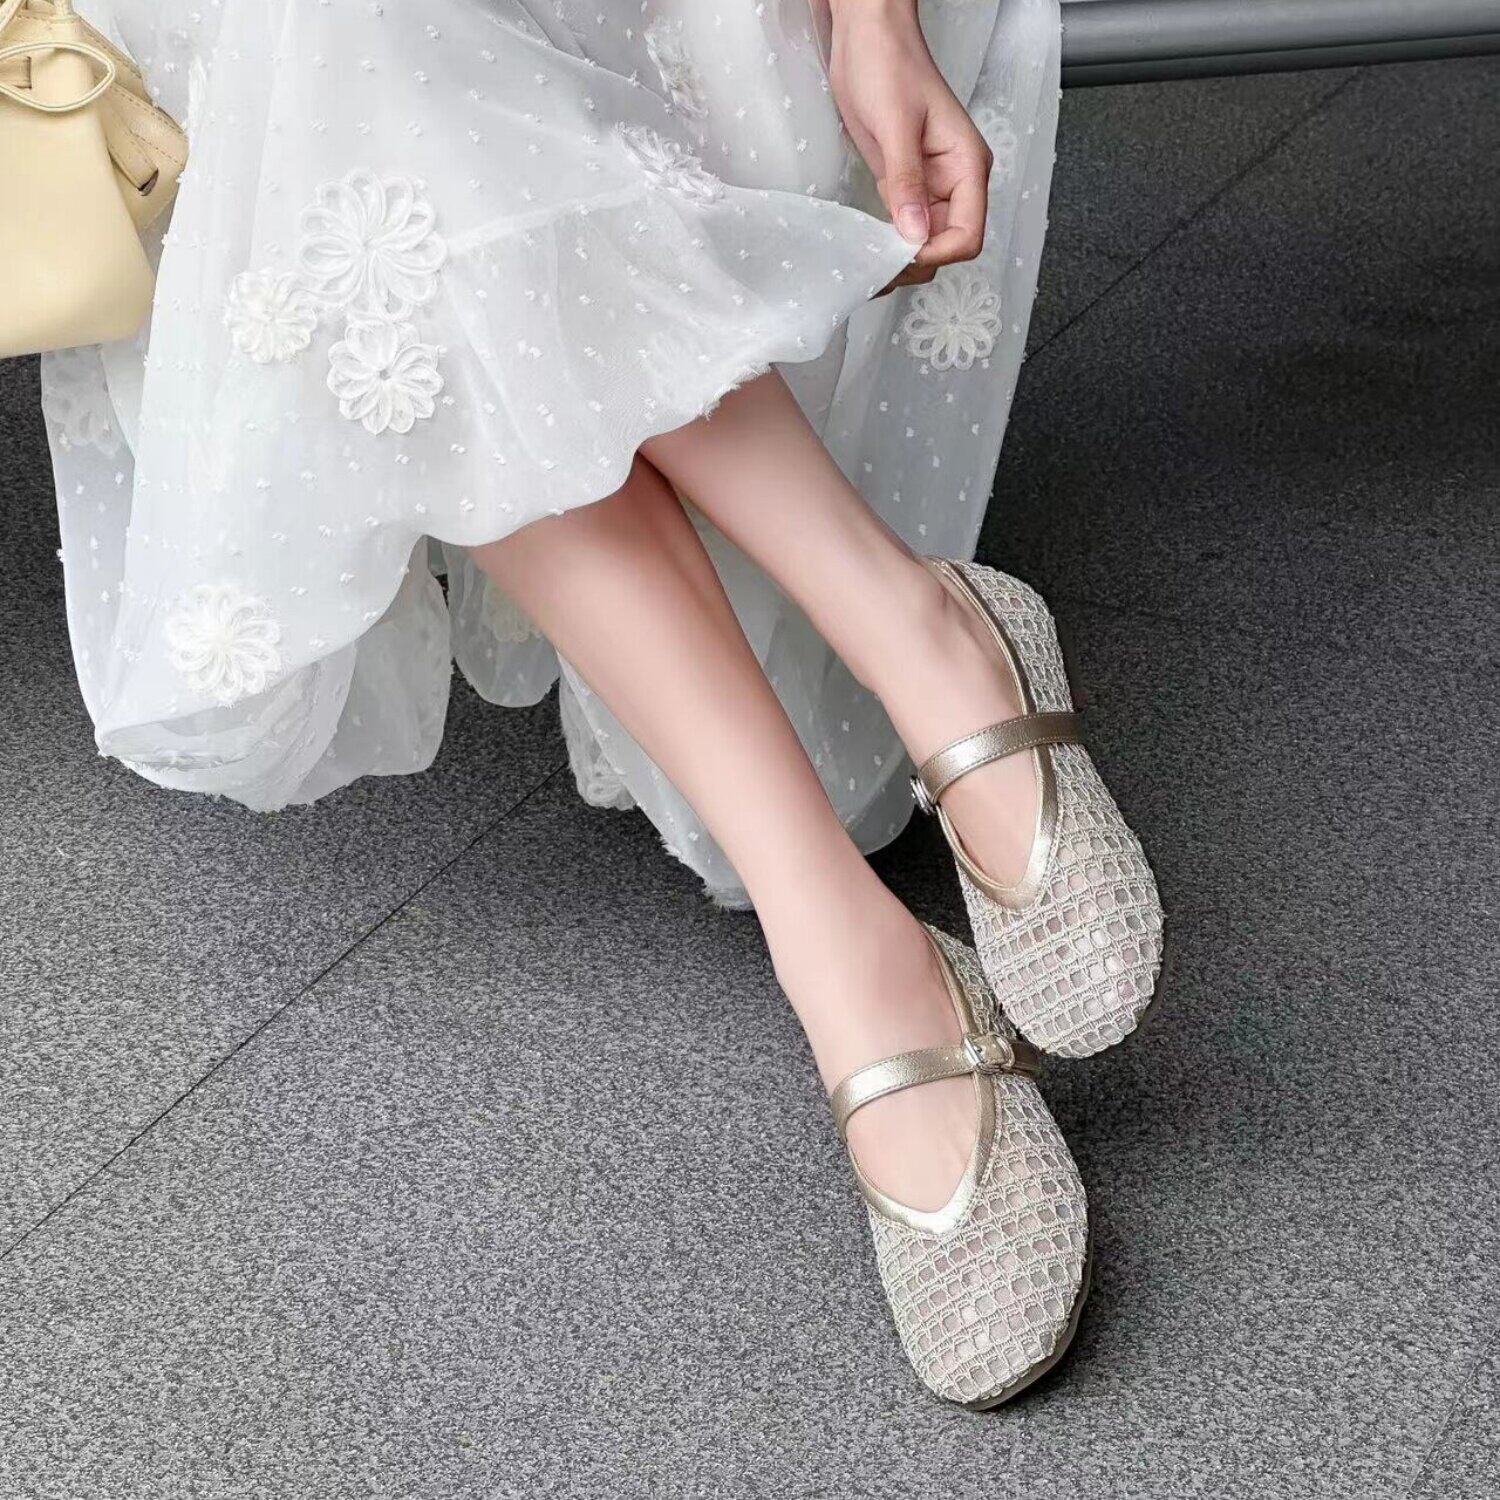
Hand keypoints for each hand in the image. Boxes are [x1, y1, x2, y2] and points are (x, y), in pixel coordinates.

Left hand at [827, 0, 991, 290]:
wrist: (868, 36)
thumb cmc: (888, 62)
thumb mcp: (895, 124)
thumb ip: (907, 182)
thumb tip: (914, 233)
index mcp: (966, 166)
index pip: (968, 235)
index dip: (937, 252)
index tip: (902, 252)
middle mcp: (954, 181)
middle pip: (948, 245)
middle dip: (917, 261)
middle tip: (880, 266)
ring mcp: (930, 185)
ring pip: (925, 242)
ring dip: (901, 257)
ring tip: (869, 261)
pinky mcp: (906, 185)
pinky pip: (904, 226)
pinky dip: (888, 242)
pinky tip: (868, 245)